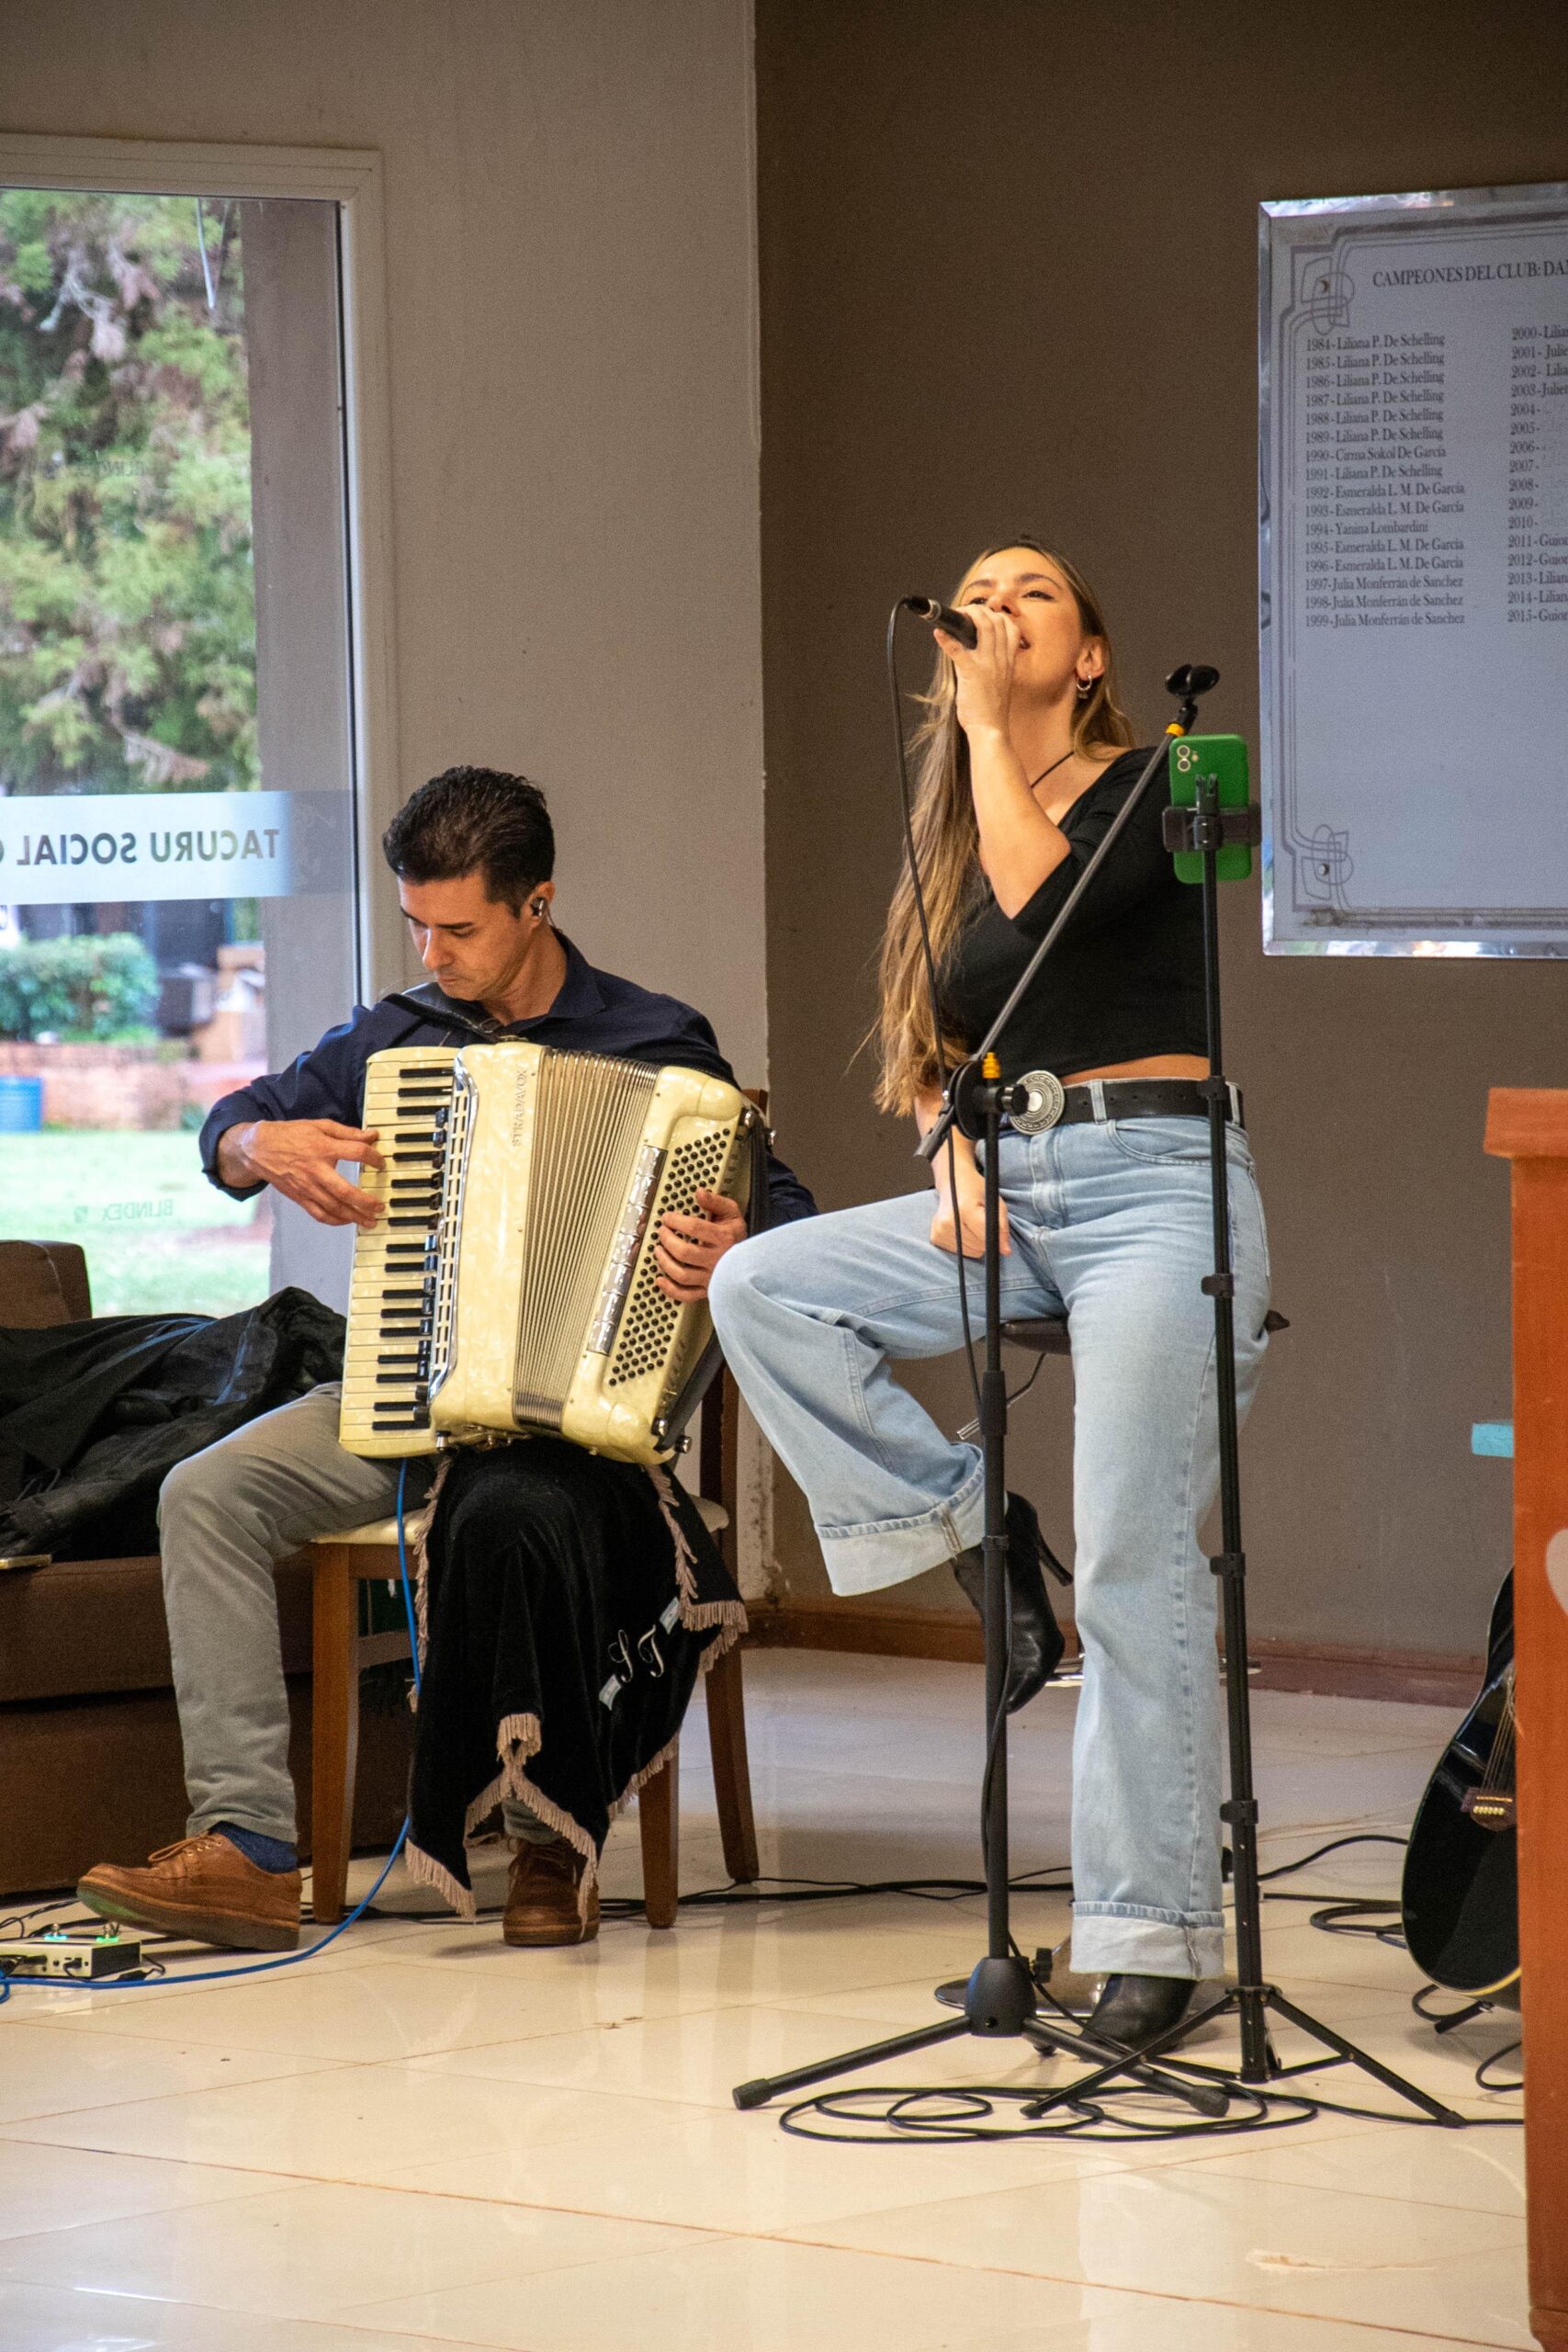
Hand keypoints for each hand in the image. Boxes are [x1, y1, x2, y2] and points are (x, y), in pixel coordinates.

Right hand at [221, 1119, 385, 1227]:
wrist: (259, 1148)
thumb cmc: (290, 1135)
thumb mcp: (320, 1126)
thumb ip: (347, 1132)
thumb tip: (371, 1135)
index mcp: (323, 1149)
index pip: (356, 1153)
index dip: (373, 1157)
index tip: (381, 1162)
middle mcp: (315, 1171)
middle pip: (345, 1191)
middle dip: (366, 1202)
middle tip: (380, 1206)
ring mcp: (306, 1187)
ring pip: (333, 1208)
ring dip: (354, 1216)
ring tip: (370, 1221)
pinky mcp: (299, 1197)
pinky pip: (319, 1214)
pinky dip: (335, 1221)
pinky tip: (347, 1221)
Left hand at [655, 1187, 746, 1302]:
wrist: (753, 1261)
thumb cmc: (737, 1238)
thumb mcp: (731, 1214)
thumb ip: (716, 1202)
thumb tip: (700, 1193)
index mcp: (724, 1239)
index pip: (695, 1228)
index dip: (676, 1221)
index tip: (667, 1217)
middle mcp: (717, 1259)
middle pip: (685, 1252)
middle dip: (668, 1240)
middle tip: (661, 1232)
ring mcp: (711, 1277)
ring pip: (682, 1274)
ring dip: (665, 1262)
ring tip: (658, 1250)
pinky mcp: (706, 1290)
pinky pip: (686, 1295)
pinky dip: (670, 1290)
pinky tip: (660, 1279)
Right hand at [930, 1174, 1010, 1259]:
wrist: (952, 1182)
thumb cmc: (975, 1190)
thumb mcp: (995, 1202)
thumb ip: (1002, 1227)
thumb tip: (1005, 1251)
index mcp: (964, 1209)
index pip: (986, 1236)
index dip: (996, 1238)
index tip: (997, 1233)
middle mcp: (948, 1221)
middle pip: (979, 1247)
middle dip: (985, 1239)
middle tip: (980, 1222)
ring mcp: (940, 1230)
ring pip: (970, 1252)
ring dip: (975, 1243)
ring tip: (971, 1225)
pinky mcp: (935, 1237)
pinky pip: (960, 1252)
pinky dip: (965, 1244)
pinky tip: (962, 1229)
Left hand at [935, 603, 1019, 742]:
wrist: (990, 729)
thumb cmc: (991, 711)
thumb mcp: (1000, 684)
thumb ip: (994, 666)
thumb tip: (975, 655)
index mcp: (1008, 662)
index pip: (1010, 627)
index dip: (997, 615)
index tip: (985, 613)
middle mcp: (1000, 659)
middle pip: (994, 621)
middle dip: (978, 610)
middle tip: (963, 611)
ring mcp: (987, 665)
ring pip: (982, 627)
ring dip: (966, 616)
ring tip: (954, 615)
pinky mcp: (972, 673)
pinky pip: (958, 650)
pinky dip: (946, 639)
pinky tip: (937, 634)